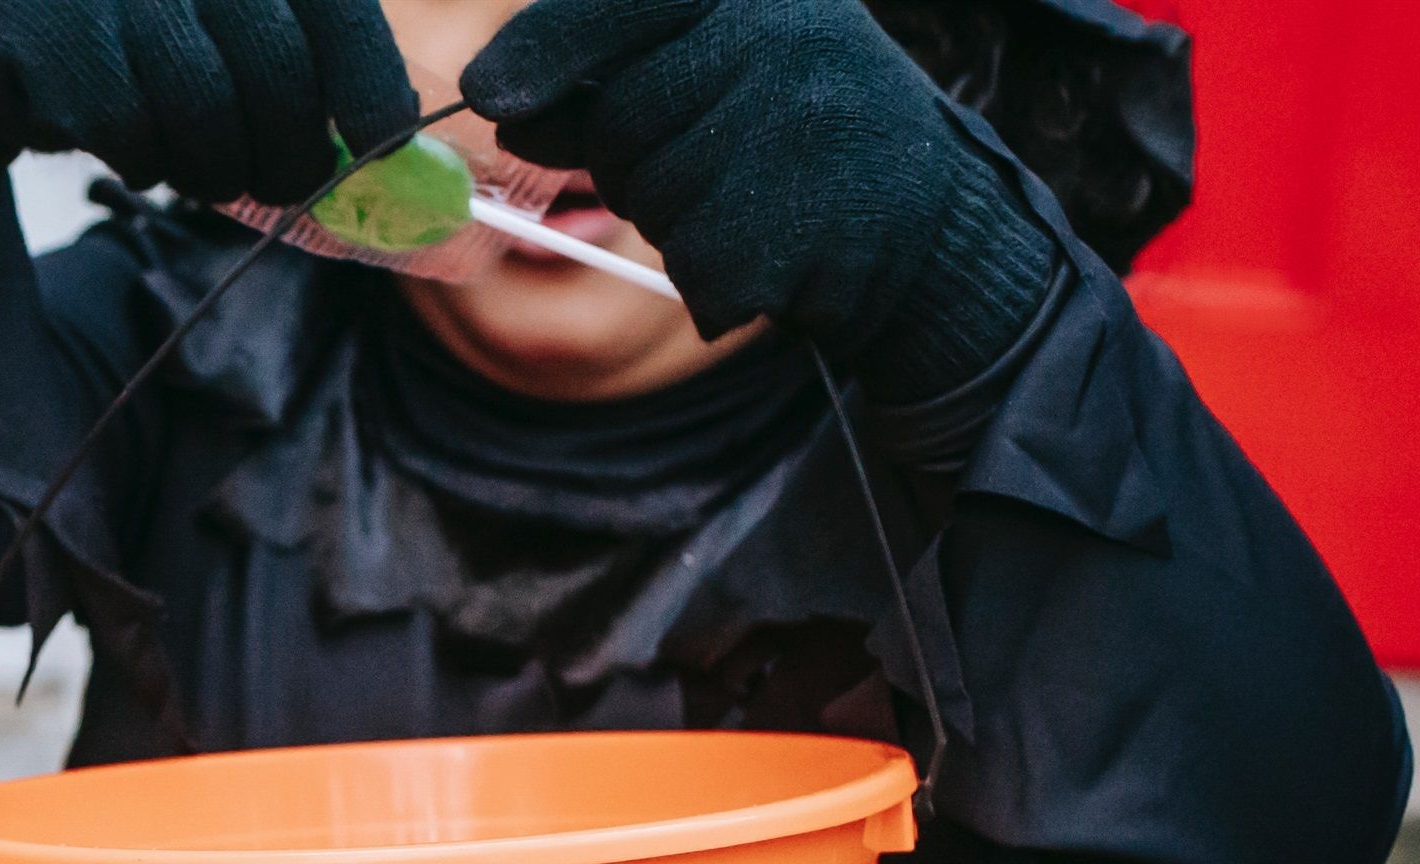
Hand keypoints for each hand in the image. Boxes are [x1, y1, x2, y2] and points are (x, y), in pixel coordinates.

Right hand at [0, 0, 417, 205]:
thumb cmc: (138, 17)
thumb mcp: (222, 9)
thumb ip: (301, 51)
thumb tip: (386, 141)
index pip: (331, 9)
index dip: (366, 84)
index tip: (385, 147)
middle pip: (274, 72)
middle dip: (292, 151)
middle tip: (291, 182)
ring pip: (202, 116)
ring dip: (213, 167)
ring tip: (201, 163)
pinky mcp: (55, 38)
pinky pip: (130, 137)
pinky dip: (142, 159)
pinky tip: (132, 143)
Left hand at [461, 0, 1056, 391]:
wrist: (932, 223)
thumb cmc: (792, 136)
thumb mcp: (717, 68)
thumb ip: (612, 75)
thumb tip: (500, 105)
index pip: (621, 4)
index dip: (547, 48)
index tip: (486, 93)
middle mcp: (787, 38)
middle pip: (618, 122)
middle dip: (632, 159)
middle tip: (713, 156)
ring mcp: (802, 127)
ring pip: (652, 201)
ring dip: (680, 221)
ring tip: (758, 194)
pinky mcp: (808, 221)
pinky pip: (697, 270)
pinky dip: (718, 280)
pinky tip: (776, 248)